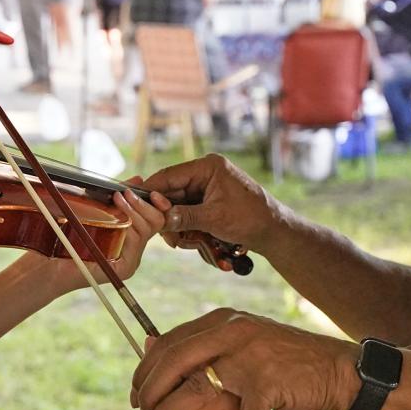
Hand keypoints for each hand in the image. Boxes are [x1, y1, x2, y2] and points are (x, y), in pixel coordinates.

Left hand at [48, 183, 169, 293]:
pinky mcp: (125, 268)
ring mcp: (131, 261)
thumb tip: (139, 179)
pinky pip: (136, 241)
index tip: (148, 190)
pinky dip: (129, 223)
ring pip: (147, 229)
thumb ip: (118, 197)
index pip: (154, 217)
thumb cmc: (66, 235)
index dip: (155, 202)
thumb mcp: (96, 209)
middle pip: (156, 222)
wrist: (49, 263)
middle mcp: (133, 251)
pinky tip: (115, 213)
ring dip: (133, 209)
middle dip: (142, 203)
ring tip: (117, 198)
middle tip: (124, 192)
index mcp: (129, 238)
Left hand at [132, 308, 359, 409]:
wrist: (334, 368)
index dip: (146, 368)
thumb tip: (150, 341)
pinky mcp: (267, 384)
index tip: (136, 392)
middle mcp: (232, 332)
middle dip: (150, 390)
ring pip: (196, 389)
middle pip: (174, 360)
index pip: (171, 340)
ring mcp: (249, 357)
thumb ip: (201, 341)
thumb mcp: (240, 339)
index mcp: (223, 321)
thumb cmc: (282, 358)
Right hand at [141, 154, 284, 256]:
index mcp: (208, 167)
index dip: (151, 191)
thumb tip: (156, 217)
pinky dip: (187, 228)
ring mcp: (207, 188)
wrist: (275, 232)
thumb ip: (183, 217)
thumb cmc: (251, 219)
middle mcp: (206, 174)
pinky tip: (194, 241)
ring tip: (185, 242)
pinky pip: (188, 213)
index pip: (169, 176)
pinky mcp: (210, 202)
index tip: (135, 205)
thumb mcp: (214, 218)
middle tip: (166, 236)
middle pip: (171, 193)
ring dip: (178, 226)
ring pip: (178, 206)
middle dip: (166, 215)